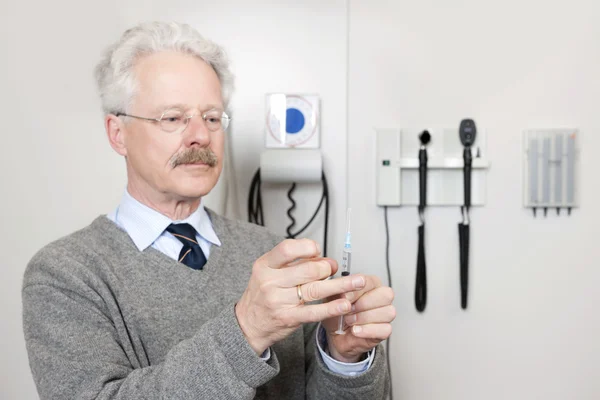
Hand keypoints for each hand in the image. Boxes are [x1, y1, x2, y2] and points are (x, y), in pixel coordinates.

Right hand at [235, 239, 365, 354]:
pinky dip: (332, 307)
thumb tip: (327, 261)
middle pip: (308, 270)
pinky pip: (314, 311)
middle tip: (334, 269)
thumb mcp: (270, 272)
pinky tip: (344, 304)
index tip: (317, 251)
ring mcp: (279, 301)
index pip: (288, 248)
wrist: (247, 324)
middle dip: (327, 268)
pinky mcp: (288, 318)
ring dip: (341, 285)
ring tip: (358, 282)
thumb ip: (295, 264)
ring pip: (316, 290)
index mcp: (265, 265)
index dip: (307, 247)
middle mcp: (270, 282)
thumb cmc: (263, 294)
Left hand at [322, 275, 395, 362]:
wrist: (335, 333)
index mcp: (371, 285)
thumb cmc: (338, 312)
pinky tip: (355, 330)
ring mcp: (385, 314)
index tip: (345, 297)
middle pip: (386, 295)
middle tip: (348, 309)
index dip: (358, 290)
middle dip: (364, 303)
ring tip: (349, 321)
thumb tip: (346, 293)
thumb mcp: (333, 298)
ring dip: (365, 317)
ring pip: (388, 312)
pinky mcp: (385, 330)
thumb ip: (340, 292)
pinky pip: (386, 329)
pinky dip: (367, 330)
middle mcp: (381, 298)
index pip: (372, 281)